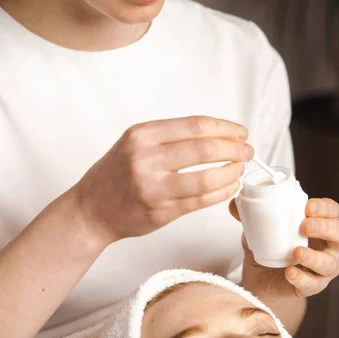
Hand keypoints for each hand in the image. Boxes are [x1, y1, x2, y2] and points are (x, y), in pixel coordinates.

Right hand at [74, 116, 252, 244]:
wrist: (91, 209)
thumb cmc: (116, 173)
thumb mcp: (135, 142)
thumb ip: (170, 136)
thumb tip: (216, 133)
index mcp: (141, 135)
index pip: (195, 125)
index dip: (225, 127)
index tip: (240, 132)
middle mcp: (146, 159)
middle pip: (205, 148)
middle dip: (235, 148)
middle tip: (247, 151)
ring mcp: (153, 187)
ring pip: (207, 177)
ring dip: (232, 172)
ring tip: (240, 169)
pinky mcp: (161, 212)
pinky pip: (201, 201)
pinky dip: (222, 192)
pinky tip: (230, 186)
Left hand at [229, 197, 338, 298]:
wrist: (260, 277)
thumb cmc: (268, 244)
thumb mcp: (258, 226)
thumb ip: (248, 214)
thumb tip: (234, 203)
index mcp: (319, 224)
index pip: (333, 210)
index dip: (325, 208)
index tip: (307, 206)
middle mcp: (328, 245)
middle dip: (326, 228)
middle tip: (304, 226)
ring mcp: (323, 267)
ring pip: (331, 263)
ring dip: (314, 257)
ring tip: (296, 252)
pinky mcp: (313, 286)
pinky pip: (313, 284)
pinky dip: (302, 278)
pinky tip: (290, 272)